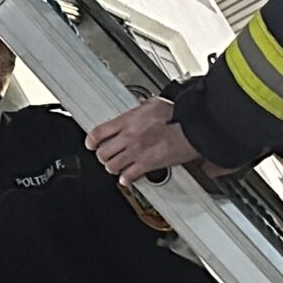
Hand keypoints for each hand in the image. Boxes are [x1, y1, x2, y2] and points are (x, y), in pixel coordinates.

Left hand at [86, 98, 200, 184]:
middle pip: (102, 152)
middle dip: (103, 156)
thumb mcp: (155, 104)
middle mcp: (129, 137)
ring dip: (113, 168)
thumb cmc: (178, 116)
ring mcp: (136, 152)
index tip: (91, 144)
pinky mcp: (147, 165)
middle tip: (106, 156)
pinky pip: (128, 176)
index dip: (91, 141)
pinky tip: (127, 178)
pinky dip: (126, 179)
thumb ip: (143, 105)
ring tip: (116, 166)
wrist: (191, 130)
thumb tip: (141, 104)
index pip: (98, 133)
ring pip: (112, 166)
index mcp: (128, 121)